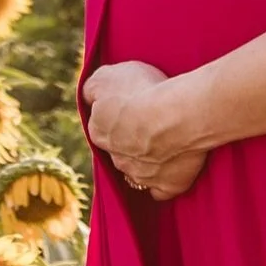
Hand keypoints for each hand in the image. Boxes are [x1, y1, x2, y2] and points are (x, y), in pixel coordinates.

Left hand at [82, 59, 209, 199]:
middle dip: (131, 141)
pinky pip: (162, 189)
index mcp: (100, 132)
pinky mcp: (168, 185)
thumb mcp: (106, 76)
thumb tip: (89, 97)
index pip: (101, 129)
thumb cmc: (144, 91)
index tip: (131, 108)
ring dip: (148, 161)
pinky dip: (165, 182)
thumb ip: (93, 88)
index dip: (117, 118)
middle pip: (120, 152)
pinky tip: (173, 168)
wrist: (176, 115)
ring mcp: (142, 175)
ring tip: (167, 142)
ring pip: (139, 172)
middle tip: (150, 123)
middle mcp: (117, 158)